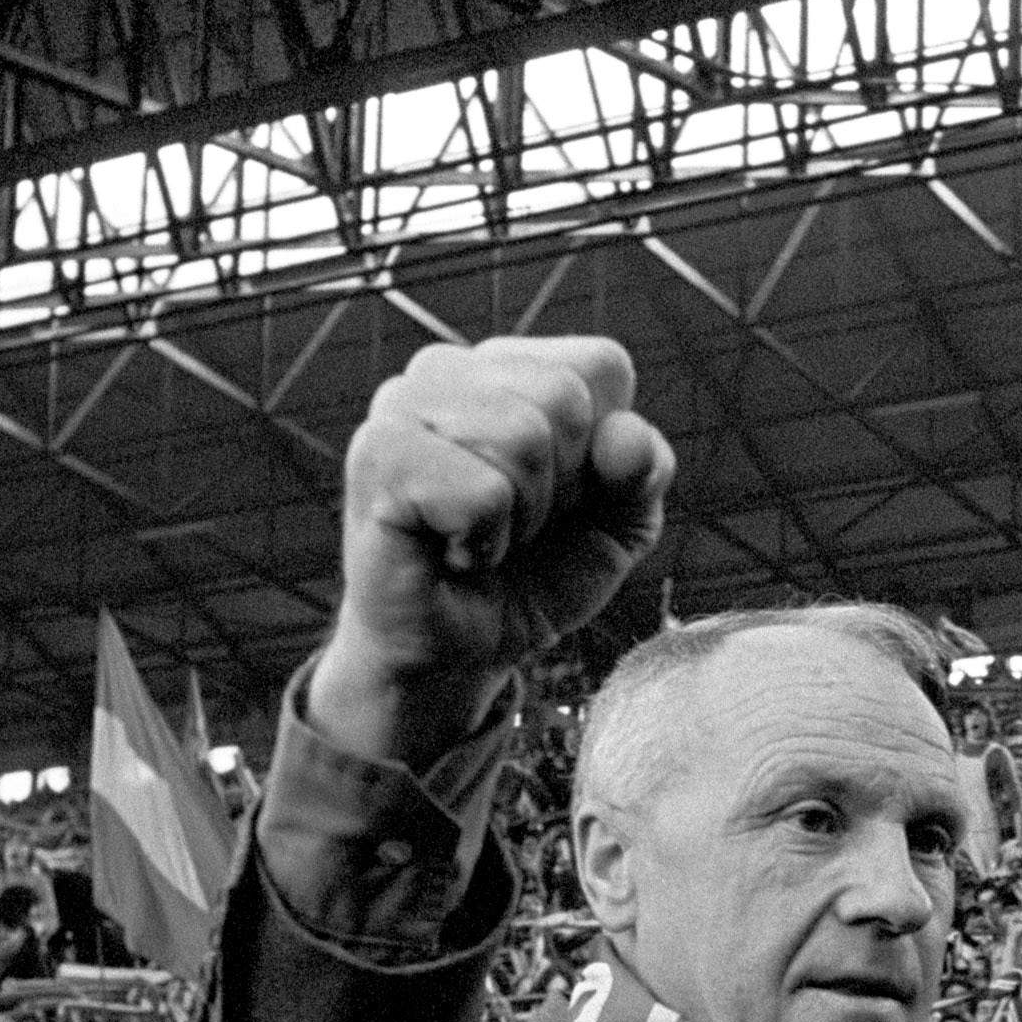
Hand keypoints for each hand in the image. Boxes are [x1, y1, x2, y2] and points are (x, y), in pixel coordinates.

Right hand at [318, 335, 675, 708]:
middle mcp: (448, 368)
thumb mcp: (616, 528)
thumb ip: (644, 473)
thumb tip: (626, 434)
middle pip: (563, 398)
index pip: (602, 365)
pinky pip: (482, 492)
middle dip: (561, 487)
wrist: (455, 656)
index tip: (560, 500)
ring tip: (479, 538)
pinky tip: (448, 552)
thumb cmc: (529, 578)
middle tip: (513, 526)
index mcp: (508, 366)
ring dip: (520, 518)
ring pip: (522, 436)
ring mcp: (403, 403)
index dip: (604, 452)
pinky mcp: (378, 455)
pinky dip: (483, 543)